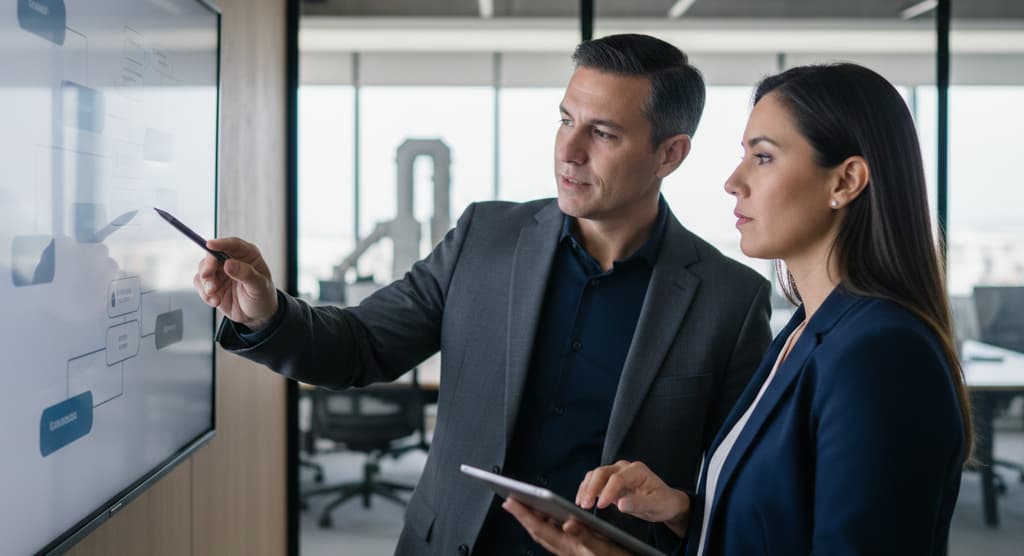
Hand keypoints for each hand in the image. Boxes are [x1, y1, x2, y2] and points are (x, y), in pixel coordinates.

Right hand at [193, 237, 277, 329]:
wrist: (256, 316)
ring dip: (206, 283)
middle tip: (207, 276)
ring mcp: (220, 272)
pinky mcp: (212, 283)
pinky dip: (204, 293)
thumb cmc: (263, 297)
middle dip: (207, 266)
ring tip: (215, 296)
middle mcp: (232, 260)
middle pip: (212, 255)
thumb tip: (229, 264)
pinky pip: (200, 284)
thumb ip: (246, 274)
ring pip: (203, 269)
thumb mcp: (259, 286)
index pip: (233, 244)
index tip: (209, 245)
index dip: (221, 243)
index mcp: (248, 255)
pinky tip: (215, 301)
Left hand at [501, 498, 630, 555]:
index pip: (540, 529)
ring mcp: (568, 550)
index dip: (524, 515)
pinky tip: (545, 516)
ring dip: (531, 519)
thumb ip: (585, 536)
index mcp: (569, 548)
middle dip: (522, 515)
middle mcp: (565, 550)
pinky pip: (552, 535)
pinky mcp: (573, 549)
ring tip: (521, 505)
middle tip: (509, 500)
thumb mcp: (603, 547)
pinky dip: (544, 524)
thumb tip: (567, 523)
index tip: (510, 502)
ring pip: (543, 533)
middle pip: (538, 531)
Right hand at [576, 461, 690, 537]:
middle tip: (584, 504)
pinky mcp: (609, 481)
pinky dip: (586, 490)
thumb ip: (639, 503)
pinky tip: (581, 501)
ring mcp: (616, 473)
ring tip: (581, 504)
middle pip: (602, 472)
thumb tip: (621, 504)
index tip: (600, 505)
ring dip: (586, 488)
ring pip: (595, 475)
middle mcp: (624, 468)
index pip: (617, 478)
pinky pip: (594, 482)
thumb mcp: (656, 505)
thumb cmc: (663, 502)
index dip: (607, 491)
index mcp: (637, 470)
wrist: (665, 502)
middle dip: (591, 488)